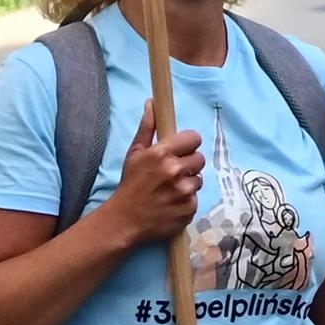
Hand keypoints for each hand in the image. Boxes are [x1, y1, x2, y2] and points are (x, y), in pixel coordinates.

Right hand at [105, 124, 208, 251]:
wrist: (125, 221)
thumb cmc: (130, 185)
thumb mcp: (134, 153)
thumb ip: (147, 128)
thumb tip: (152, 103)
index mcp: (162, 154)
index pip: (194, 138)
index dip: (188, 144)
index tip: (181, 150)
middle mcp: (175, 171)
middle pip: (199, 158)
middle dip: (188, 164)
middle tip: (173, 173)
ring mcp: (184, 192)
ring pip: (198, 180)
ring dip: (187, 183)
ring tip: (170, 190)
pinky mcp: (189, 210)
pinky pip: (196, 199)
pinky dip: (186, 201)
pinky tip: (171, 203)